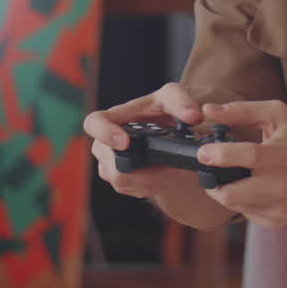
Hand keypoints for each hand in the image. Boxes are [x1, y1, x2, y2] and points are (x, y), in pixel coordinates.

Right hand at [82, 83, 204, 198]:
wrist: (170, 135)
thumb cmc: (163, 110)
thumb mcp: (174, 97)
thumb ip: (182, 101)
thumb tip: (192, 116)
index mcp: (114, 117)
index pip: (94, 122)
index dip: (104, 133)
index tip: (124, 143)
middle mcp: (105, 143)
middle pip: (111, 164)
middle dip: (143, 168)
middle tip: (168, 162)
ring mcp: (110, 165)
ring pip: (124, 181)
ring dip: (152, 177)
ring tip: (171, 166)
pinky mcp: (121, 181)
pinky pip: (134, 190)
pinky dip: (154, 184)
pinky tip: (166, 173)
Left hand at [196, 99, 286, 225]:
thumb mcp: (277, 116)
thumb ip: (242, 111)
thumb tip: (208, 110)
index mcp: (277, 156)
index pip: (243, 157)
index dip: (218, 155)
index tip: (202, 153)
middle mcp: (278, 185)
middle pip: (231, 193)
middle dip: (211, 183)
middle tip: (208, 172)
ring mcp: (277, 206)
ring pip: (234, 205)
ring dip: (225, 192)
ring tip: (229, 178)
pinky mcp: (276, 221)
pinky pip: (247, 213)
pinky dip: (243, 202)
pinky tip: (252, 189)